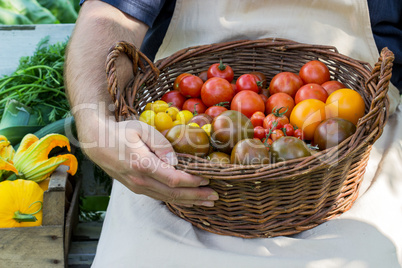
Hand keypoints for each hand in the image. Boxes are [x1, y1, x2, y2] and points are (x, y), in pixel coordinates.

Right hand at [79, 115, 218, 206]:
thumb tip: (176, 160)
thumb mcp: (141, 129)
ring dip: (189, 201)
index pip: (173, 179)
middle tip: (214, 196)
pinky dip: (176, 199)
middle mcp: (140, 180)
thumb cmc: (120, 132)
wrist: (97, 143)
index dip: (192, 181)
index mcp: (142, 165)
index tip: (207, 178)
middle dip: (196, 196)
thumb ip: (160, 143)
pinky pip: (160, 197)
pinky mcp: (136, 188)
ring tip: (206, 202)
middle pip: (173, 193)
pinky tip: (187, 199)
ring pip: (167, 198)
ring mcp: (137, 187)